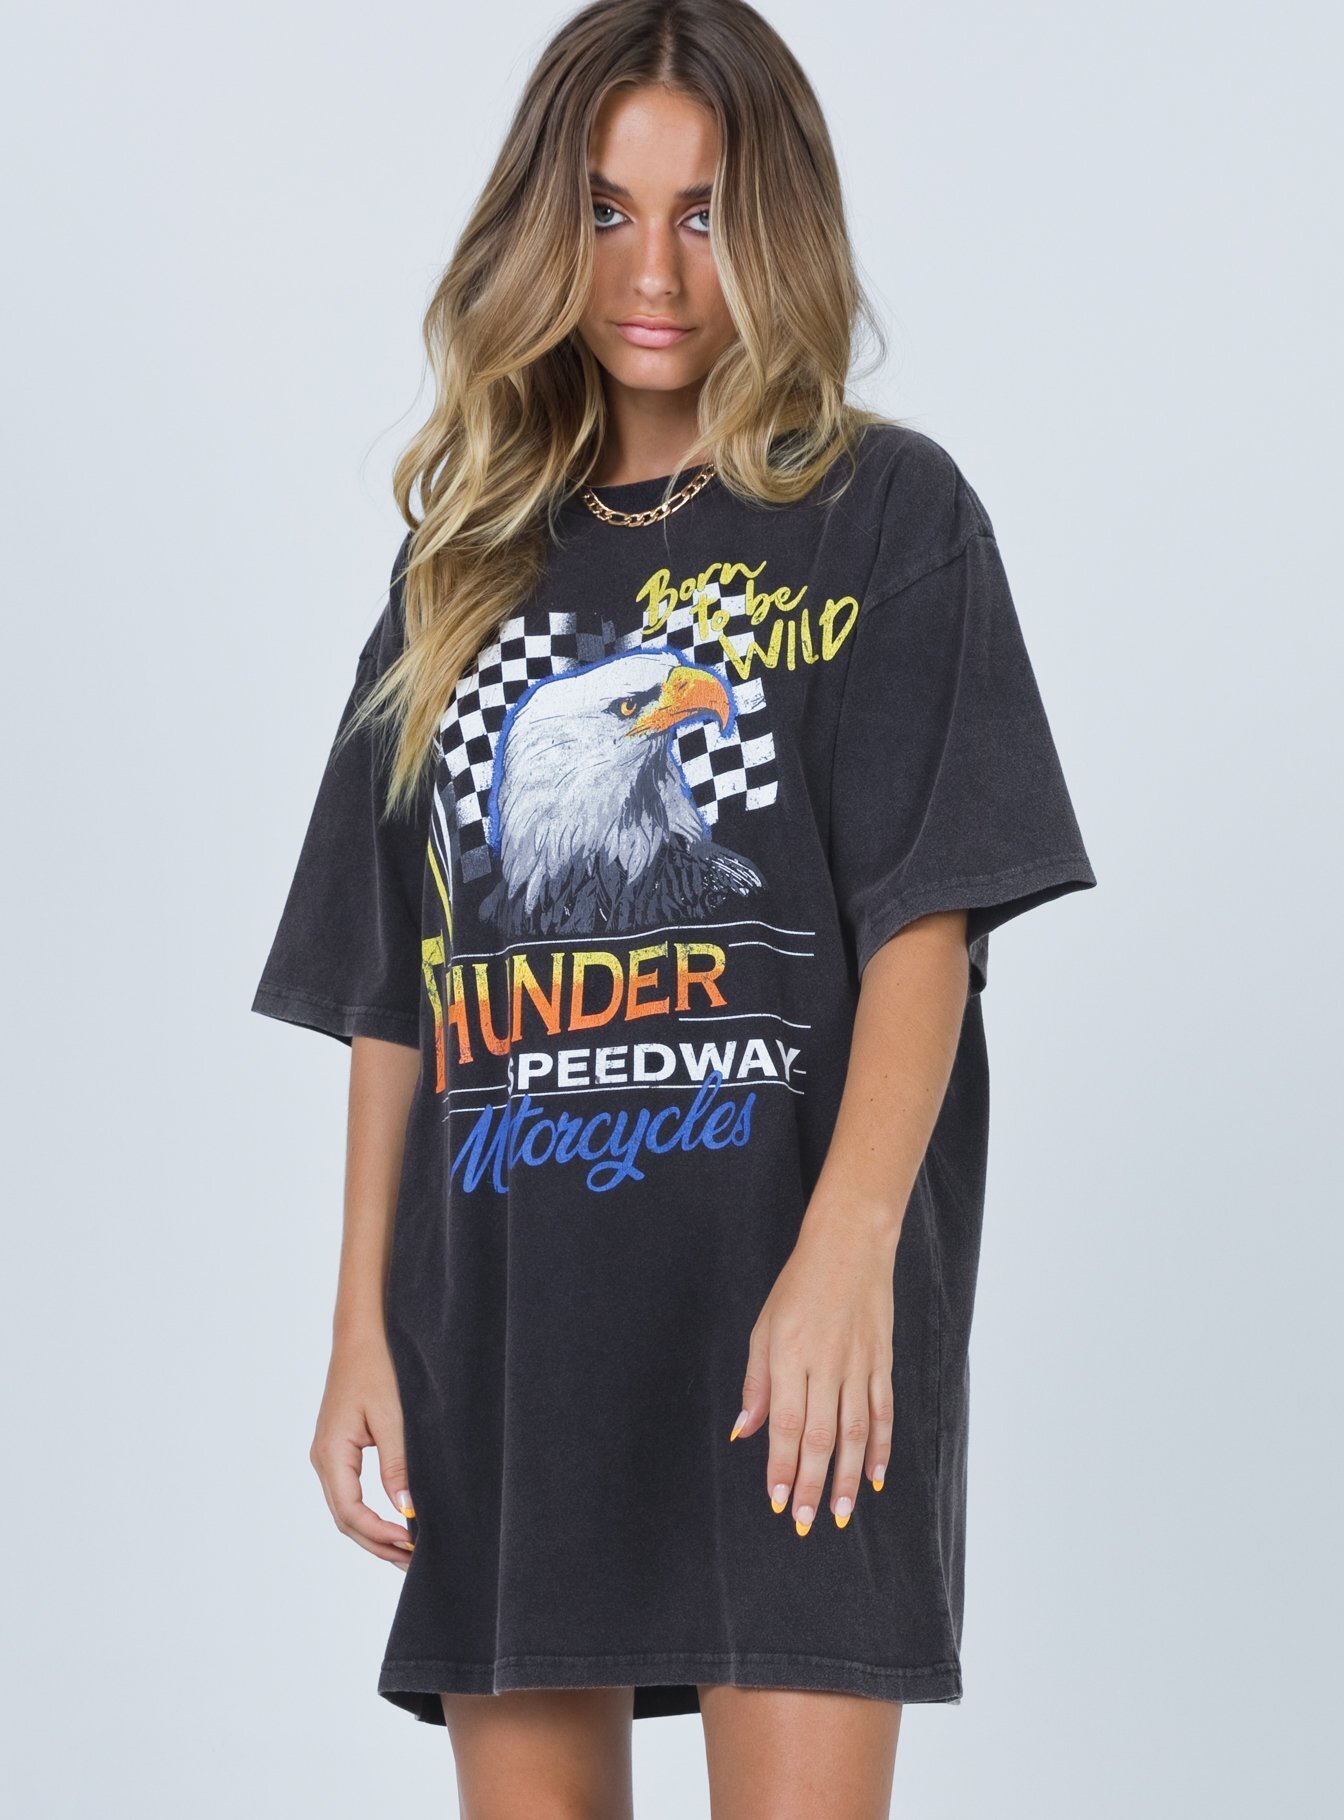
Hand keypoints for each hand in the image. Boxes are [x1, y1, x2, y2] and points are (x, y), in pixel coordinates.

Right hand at [309, 1327, 415, 1568]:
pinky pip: (350, 1493)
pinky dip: (371, 1513)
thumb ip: (398, 1466)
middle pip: (345, 1519)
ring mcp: (328, 1456)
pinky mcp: (339, 1450)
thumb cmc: (377, 1368)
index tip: (410, 1543)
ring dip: (374, 1532)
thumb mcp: (393, 1418)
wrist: (362, 1334)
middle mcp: (323, 1459)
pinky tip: (394, 1520)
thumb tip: (406, 1512)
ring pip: (346, 1509)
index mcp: (331, 1453)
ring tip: (406, 1550)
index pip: (350, 1512)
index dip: (379, 1534)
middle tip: (413, 1560)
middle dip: (377, 1542)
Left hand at [730, 1211, 895, 1533]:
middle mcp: (826, 1365)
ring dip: (849, 1477)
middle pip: (821, 1436)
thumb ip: (757, 1383)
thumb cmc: (798, 1286)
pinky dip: (882, 1447)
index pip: (785, 1424)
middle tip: (806, 1521)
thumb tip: (743, 1432)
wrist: (849, 1246)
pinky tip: (877, 1477)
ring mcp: (859, 1364)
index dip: (781, 1467)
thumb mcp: (764, 1328)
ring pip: (855, 1432)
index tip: (777, 1501)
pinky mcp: (883, 1361)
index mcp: (790, 1356)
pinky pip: (883, 1412)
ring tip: (843, 1513)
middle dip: (813, 1484)